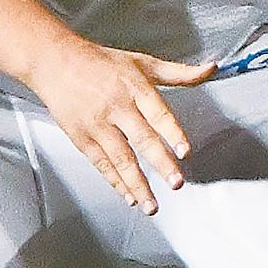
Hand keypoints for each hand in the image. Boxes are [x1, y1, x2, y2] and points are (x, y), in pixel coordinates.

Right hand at [29, 35, 214, 214]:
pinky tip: (128, 196)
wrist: (56, 62)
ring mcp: (97, 124)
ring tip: (152, 205)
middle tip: (176, 183)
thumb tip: (211, 69)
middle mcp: (117, 105)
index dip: (172, 132)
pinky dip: (115, 182)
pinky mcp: (81, 138)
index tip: (185, 151)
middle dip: (160, 162)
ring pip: (120, 158)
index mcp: (134, 86)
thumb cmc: (102, 62)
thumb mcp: (142, 62)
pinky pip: (101, 164)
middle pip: (141, 138)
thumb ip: (178, 73)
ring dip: (137, 184)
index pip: (157, 112)